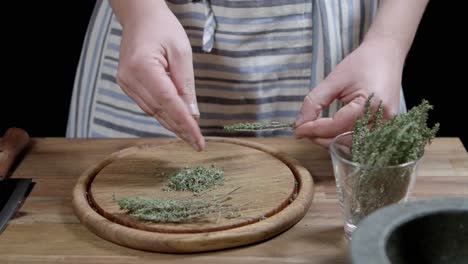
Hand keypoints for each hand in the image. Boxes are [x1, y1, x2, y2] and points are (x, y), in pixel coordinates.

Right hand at [114, 1, 204, 150]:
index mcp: (143, 66)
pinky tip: (175, 120)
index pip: (169, 103)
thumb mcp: (182, 52)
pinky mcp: (126, 84)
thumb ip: (186, 85)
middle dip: (180, 129)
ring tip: (189, 136)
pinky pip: (146, 105)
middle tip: (197, 144)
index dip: (185, 124)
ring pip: (152, 111)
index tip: (198, 140)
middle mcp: (129, 77)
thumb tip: (193, 114)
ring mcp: (125, 82)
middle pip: (159, 111)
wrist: (140, 16)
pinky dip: (162, 114)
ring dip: (172, 124)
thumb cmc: (162, 28)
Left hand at [294, 38, 404, 146]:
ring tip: (316, 131)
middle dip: (321, 138)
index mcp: (371, 103)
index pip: (337, 126)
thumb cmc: (361, 63)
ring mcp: (387, 125)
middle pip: (346, 140)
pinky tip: (331, 132)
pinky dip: (344, 139)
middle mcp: (383, 118)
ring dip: (332, 141)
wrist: (386, 55)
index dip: (314, 130)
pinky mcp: (386, 127)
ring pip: (353, 145)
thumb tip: (299, 124)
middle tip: (304, 130)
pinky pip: (362, 141)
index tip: (297, 130)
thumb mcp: (334, 80)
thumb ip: (314, 102)